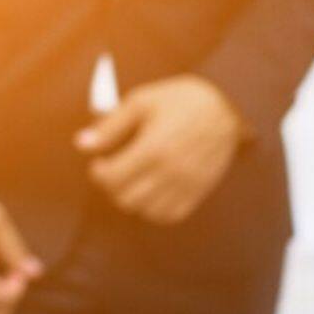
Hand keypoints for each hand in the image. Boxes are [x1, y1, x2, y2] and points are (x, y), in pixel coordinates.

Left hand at [77, 74, 246, 224]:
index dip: (98, 172)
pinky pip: (171, 215)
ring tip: (133, 180)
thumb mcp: (143, 101)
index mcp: (153, 148)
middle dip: (112, 187)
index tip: (99, 161)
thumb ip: (110, 125)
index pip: (111, 178)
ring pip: (147, 211)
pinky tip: (152, 192)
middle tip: (114, 171)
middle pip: (126, 199)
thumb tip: (82, 144)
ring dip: (133, 199)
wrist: (230, 104)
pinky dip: (155, 210)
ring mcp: (186, 184)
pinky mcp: (199, 190)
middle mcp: (170, 171)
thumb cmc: (184, 99)